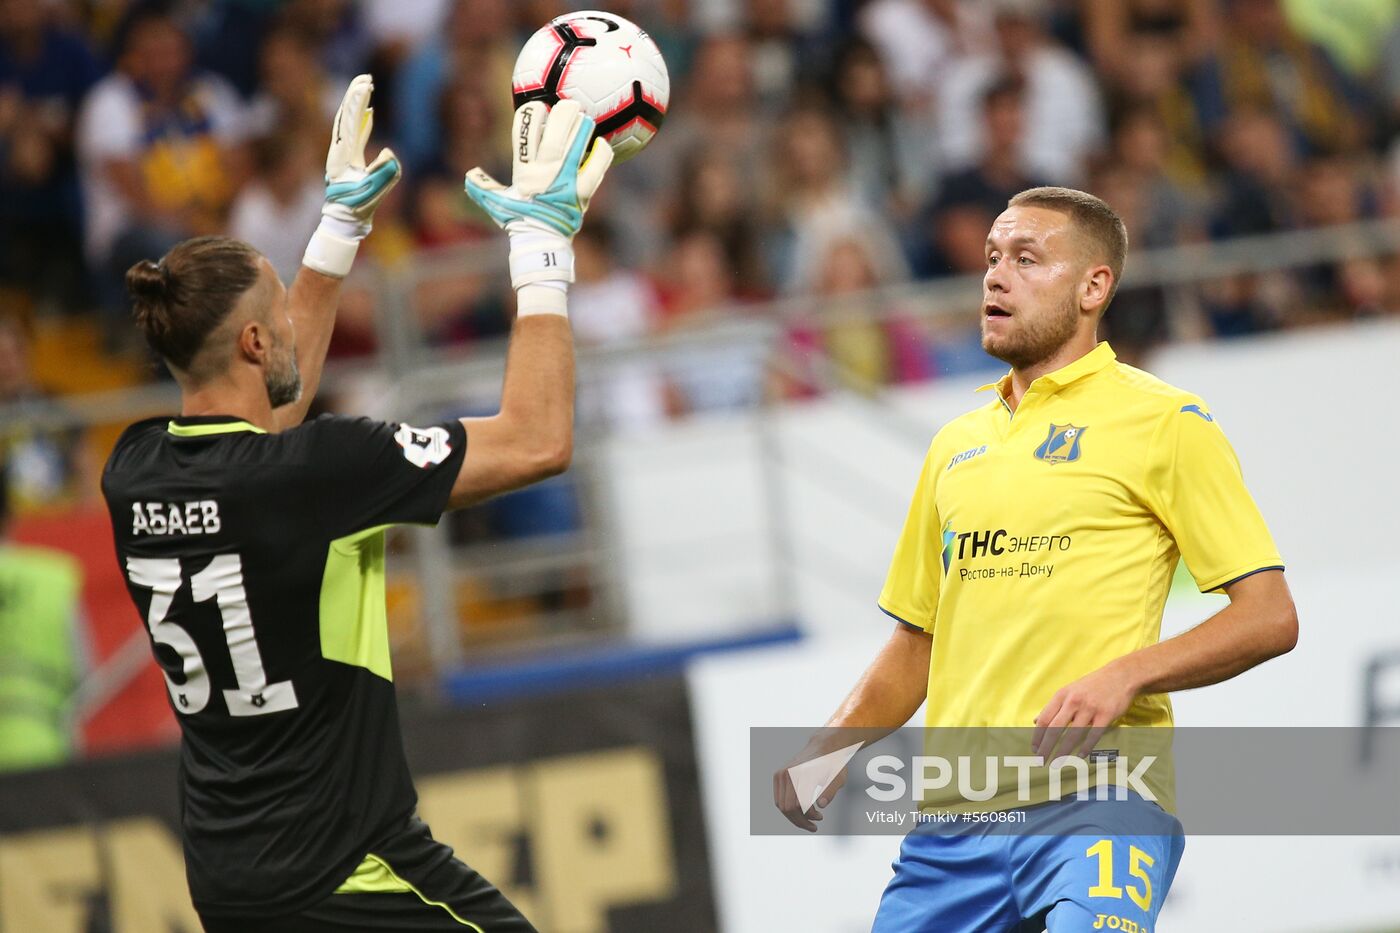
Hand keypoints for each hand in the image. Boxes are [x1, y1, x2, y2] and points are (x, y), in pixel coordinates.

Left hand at [322, 74, 400, 237]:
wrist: (342, 221)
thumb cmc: (358, 208)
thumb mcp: (374, 192)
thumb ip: (384, 172)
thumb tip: (388, 151)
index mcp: (344, 155)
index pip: (351, 122)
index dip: (358, 103)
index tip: (367, 86)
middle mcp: (338, 150)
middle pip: (345, 116)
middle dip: (354, 95)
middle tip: (366, 77)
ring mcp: (341, 154)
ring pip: (347, 122)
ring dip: (357, 104)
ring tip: (367, 87)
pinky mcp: (347, 159)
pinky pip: (354, 134)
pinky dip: (361, 121)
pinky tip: (370, 112)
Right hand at [464, 99, 611, 240]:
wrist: (541, 242)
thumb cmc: (519, 220)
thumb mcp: (496, 203)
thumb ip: (483, 187)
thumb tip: (470, 175)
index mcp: (524, 171)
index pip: (523, 136)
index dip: (530, 116)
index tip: (537, 107)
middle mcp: (545, 173)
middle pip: (554, 137)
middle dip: (563, 115)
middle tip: (570, 104)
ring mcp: (565, 182)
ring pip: (575, 147)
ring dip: (582, 129)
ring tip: (585, 118)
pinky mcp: (582, 192)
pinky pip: (596, 168)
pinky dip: (601, 154)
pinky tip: (601, 143)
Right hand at [773, 747, 847, 832]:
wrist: (823, 747)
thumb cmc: (833, 765)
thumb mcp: (838, 779)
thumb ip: (830, 792)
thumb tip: (821, 806)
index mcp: (805, 772)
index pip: (801, 804)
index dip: (810, 816)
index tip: (820, 817)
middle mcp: (790, 772)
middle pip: (788, 808)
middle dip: (800, 821)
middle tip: (814, 826)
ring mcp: (782, 773)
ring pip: (782, 806)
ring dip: (794, 818)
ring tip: (809, 820)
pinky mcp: (778, 775)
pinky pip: (779, 800)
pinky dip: (789, 809)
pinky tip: (801, 812)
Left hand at [1031, 662, 1138, 760]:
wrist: (1120, 675)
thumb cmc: (1092, 685)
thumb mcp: (1069, 691)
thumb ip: (1054, 706)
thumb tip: (1036, 721)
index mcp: (1062, 695)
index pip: (1045, 718)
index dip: (1038, 736)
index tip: (1034, 749)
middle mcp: (1074, 701)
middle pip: (1055, 728)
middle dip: (1046, 746)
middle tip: (1041, 760)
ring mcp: (1090, 708)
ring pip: (1073, 733)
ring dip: (1064, 750)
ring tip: (1057, 762)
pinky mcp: (1106, 714)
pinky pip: (1094, 734)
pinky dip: (1086, 746)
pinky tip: (1080, 755)